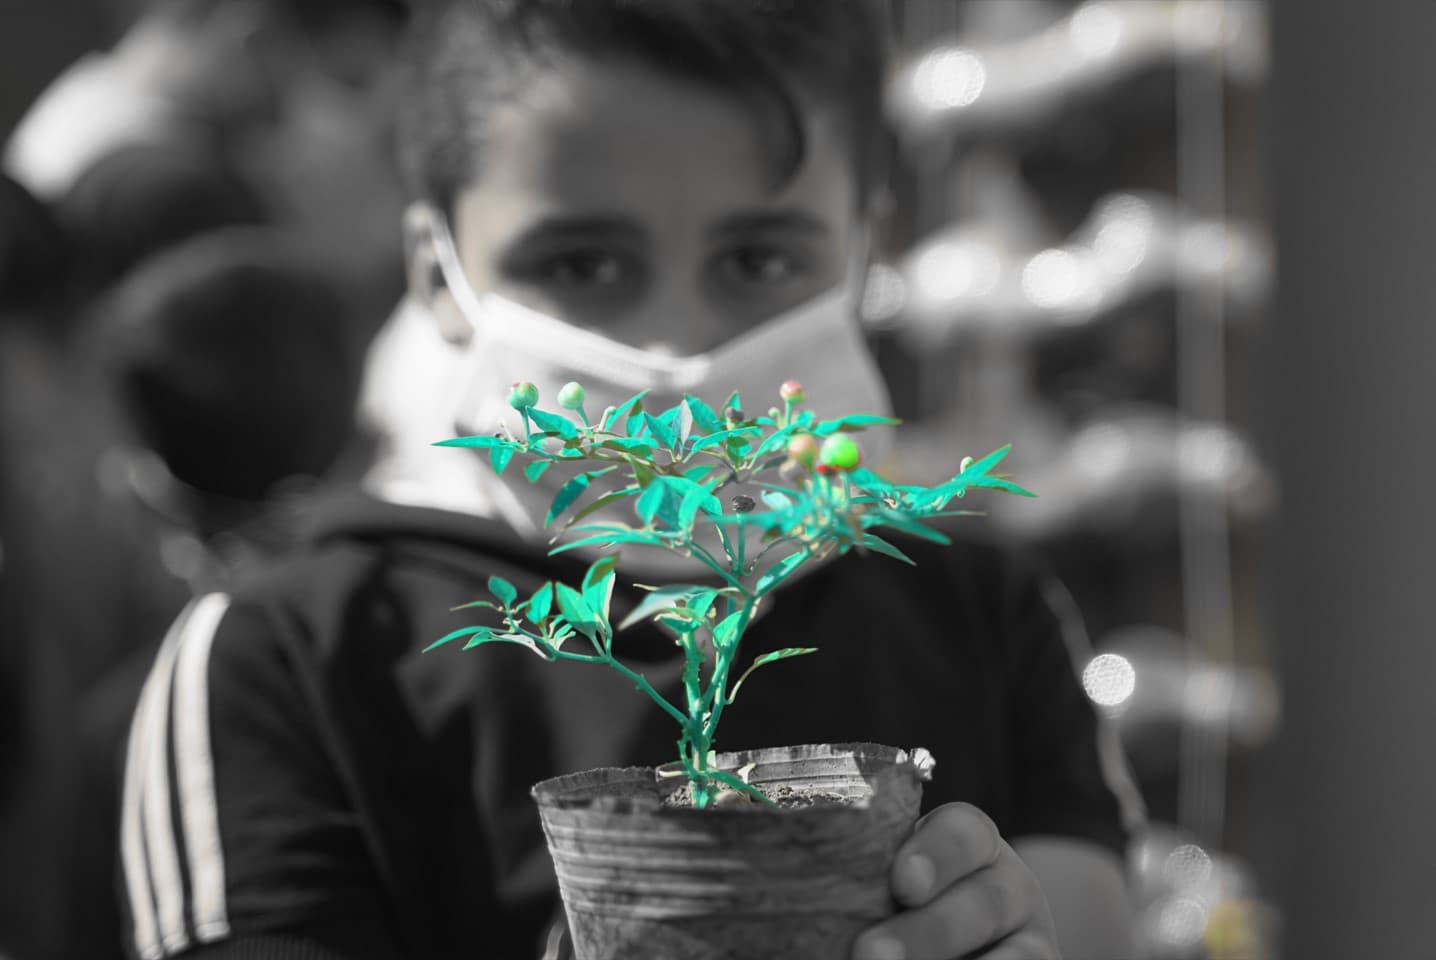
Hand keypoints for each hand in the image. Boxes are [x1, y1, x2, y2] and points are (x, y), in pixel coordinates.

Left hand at [851, 803, 1059, 959]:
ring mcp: (1033, 943)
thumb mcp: (890, 883)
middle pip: (981, 904)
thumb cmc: (901, 905)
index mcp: (971, 845)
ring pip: (1015, 959)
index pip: (962, 833)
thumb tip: (792, 906)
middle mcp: (1010, 889)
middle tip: (868, 954)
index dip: (935, 854)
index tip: (901, 883)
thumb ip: (859, 884)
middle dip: (927, 933)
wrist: (967, 939)